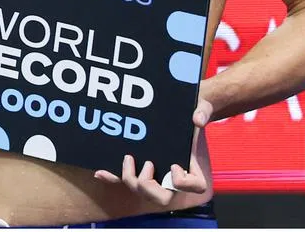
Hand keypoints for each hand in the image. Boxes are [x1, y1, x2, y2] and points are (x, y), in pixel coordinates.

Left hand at [93, 98, 212, 204]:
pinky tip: (101, 172)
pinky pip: (126, 180)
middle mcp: (174, 177)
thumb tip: (197, 119)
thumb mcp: (202, 107)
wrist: (180, 110)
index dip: (182, 182)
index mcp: (194, 167)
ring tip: (128, 159)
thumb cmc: (194, 112)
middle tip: (148, 164)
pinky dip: (113, 178)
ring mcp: (157, 176)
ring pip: (142, 192)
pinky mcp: (141, 170)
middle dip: (150, 187)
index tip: (174, 165)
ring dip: (131, 180)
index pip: (194, 186)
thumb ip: (202, 112)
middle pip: (163, 197)